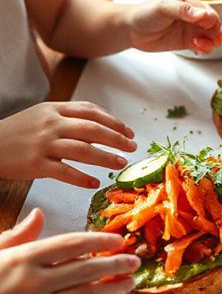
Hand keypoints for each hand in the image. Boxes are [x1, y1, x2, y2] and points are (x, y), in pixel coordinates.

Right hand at [0, 102, 136, 188]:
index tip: (128, 132)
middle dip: (116, 138)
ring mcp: (44, 144)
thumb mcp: (41, 115)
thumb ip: (68, 117)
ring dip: (105, 157)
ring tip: (120, 163)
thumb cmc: (18, 131)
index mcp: (54, 109)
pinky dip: (81, 178)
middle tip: (132, 147)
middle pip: (92, 129)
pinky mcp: (36, 164)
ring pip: (83, 150)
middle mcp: (51, 124)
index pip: (90, 111)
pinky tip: (94, 183)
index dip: (113, 121)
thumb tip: (100, 126)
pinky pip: (64, 172)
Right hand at [0, 209, 139, 293]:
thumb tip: (38, 214)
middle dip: (114, 262)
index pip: (70, 244)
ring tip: (130, 279)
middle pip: (85, 268)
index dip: (98, 241)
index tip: (116, 239)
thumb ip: (18, 235)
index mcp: (23, 257)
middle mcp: (34, 282)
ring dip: (112, 286)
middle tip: (134, 258)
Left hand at [123, 0, 221, 54]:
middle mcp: (193, 16)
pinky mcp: (187, 42)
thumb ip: (183, 10)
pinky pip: (202, 46)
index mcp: (189, 3)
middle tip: (212, 40)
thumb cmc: (145, 13)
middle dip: (216, 33)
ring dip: (211, 42)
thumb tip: (203, 14)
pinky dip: (204, 49)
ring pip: (211, 37)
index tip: (207, 26)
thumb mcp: (163, 8)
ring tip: (200, 45)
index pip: (209, 12)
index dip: (212, 20)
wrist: (131, 29)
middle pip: (214, 25)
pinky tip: (197, 49)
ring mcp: (190, 30)